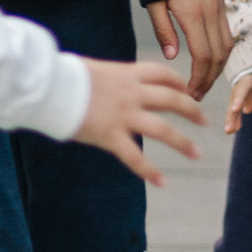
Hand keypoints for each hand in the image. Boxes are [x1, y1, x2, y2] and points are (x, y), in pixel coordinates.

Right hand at [72, 58, 205, 185]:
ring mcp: (123, 115)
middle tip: (204, 120)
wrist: (47, 85)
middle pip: (172, 100)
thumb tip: (104, 81)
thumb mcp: (92, 69)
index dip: (178, 83)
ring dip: (183, 142)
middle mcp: (131, 93)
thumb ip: (106, 78)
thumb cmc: (62, 75)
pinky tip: (162, 182)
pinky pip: (135, 157)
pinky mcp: (110, 136)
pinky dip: (150, 172)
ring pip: (163, 129)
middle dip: (192, 110)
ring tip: (197, 153)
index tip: (187, 91)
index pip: (162, 74)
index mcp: (126, 74)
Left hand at [146, 0, 229, 99]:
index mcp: (193, 14)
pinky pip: (227, 35)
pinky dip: (222, 54)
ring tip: (204, 83)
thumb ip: (164, 30)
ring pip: (226, 47)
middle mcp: (211, 13)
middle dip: (209, 79)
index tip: (191, 93)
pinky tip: (211, 64)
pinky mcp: (220, 6)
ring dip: (218, 69)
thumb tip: (173, 56)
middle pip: (218, 56)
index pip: (203, 55)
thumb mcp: (154, 2)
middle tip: (196, 95)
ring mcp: (218, 9)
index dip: (199, 79)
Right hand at [224, 53, 251, 133]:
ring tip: (232, 130)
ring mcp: (245, 77)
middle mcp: (243, 75)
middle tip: (229, 131)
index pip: (242, 87)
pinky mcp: (248, 77)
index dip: (239, 98)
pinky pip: (245, 92)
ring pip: (238, 98)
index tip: (235, 110)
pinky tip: (247, 112)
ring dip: (235, 114)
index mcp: (249, 70)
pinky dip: (245, 102)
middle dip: (232, 114)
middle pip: (236, 97)